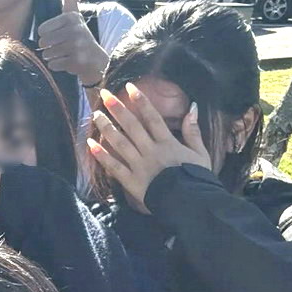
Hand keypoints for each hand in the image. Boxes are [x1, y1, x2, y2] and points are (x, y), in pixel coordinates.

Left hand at [37, 0, 107, 86]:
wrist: (96, 58)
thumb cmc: (80, 35)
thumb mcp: (75, 14)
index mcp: (71, 18)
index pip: (42, 29)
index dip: (45, 35)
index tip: (56, 35)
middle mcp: (74, 30)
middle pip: (43, 42)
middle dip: (48, 47)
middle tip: (59, 46)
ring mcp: (76, 46)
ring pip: (47, 54)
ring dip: (52, 56)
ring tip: (63, 53)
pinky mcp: (76, 61)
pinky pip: (53, 65)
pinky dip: (57, 66)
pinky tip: (67, 62)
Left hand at [87, 82, 210, 214]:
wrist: (190, 204)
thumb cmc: (197, 179)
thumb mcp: (200, 153)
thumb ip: (193, 131)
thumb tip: (192, 107)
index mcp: (168, 143)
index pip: (152, 117)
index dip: (141, 101)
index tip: (130, 87)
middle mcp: (150, 151)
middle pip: (132, 126)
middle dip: (118, 109)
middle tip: (104, 94)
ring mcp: (139, 166)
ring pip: (120, 143)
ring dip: (106, 127)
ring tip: (95, 114)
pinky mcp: (131, 181)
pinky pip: (114, 167)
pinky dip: (101, 156)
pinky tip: (90, 145)